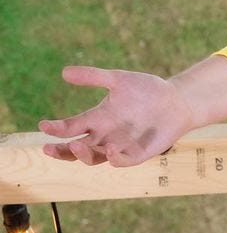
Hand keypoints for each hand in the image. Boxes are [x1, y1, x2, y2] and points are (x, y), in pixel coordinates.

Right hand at [39, 66, 195, 167]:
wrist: (177, 100)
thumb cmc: (147, 90)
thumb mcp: (119, 80)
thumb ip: (94, 76)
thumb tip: (64, 71)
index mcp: (98, 119)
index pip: (71, 128)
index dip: (56, 128)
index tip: (44, 125)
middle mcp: (105, 136)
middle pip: (76, 150)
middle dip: (61, 151)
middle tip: (48, 148)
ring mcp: (120, 146)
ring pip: (95, 158)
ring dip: (84, 155)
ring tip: (77, 145)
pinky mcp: (138, 153)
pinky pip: (123, 161)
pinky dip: (116, 159)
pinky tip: (111, 151)